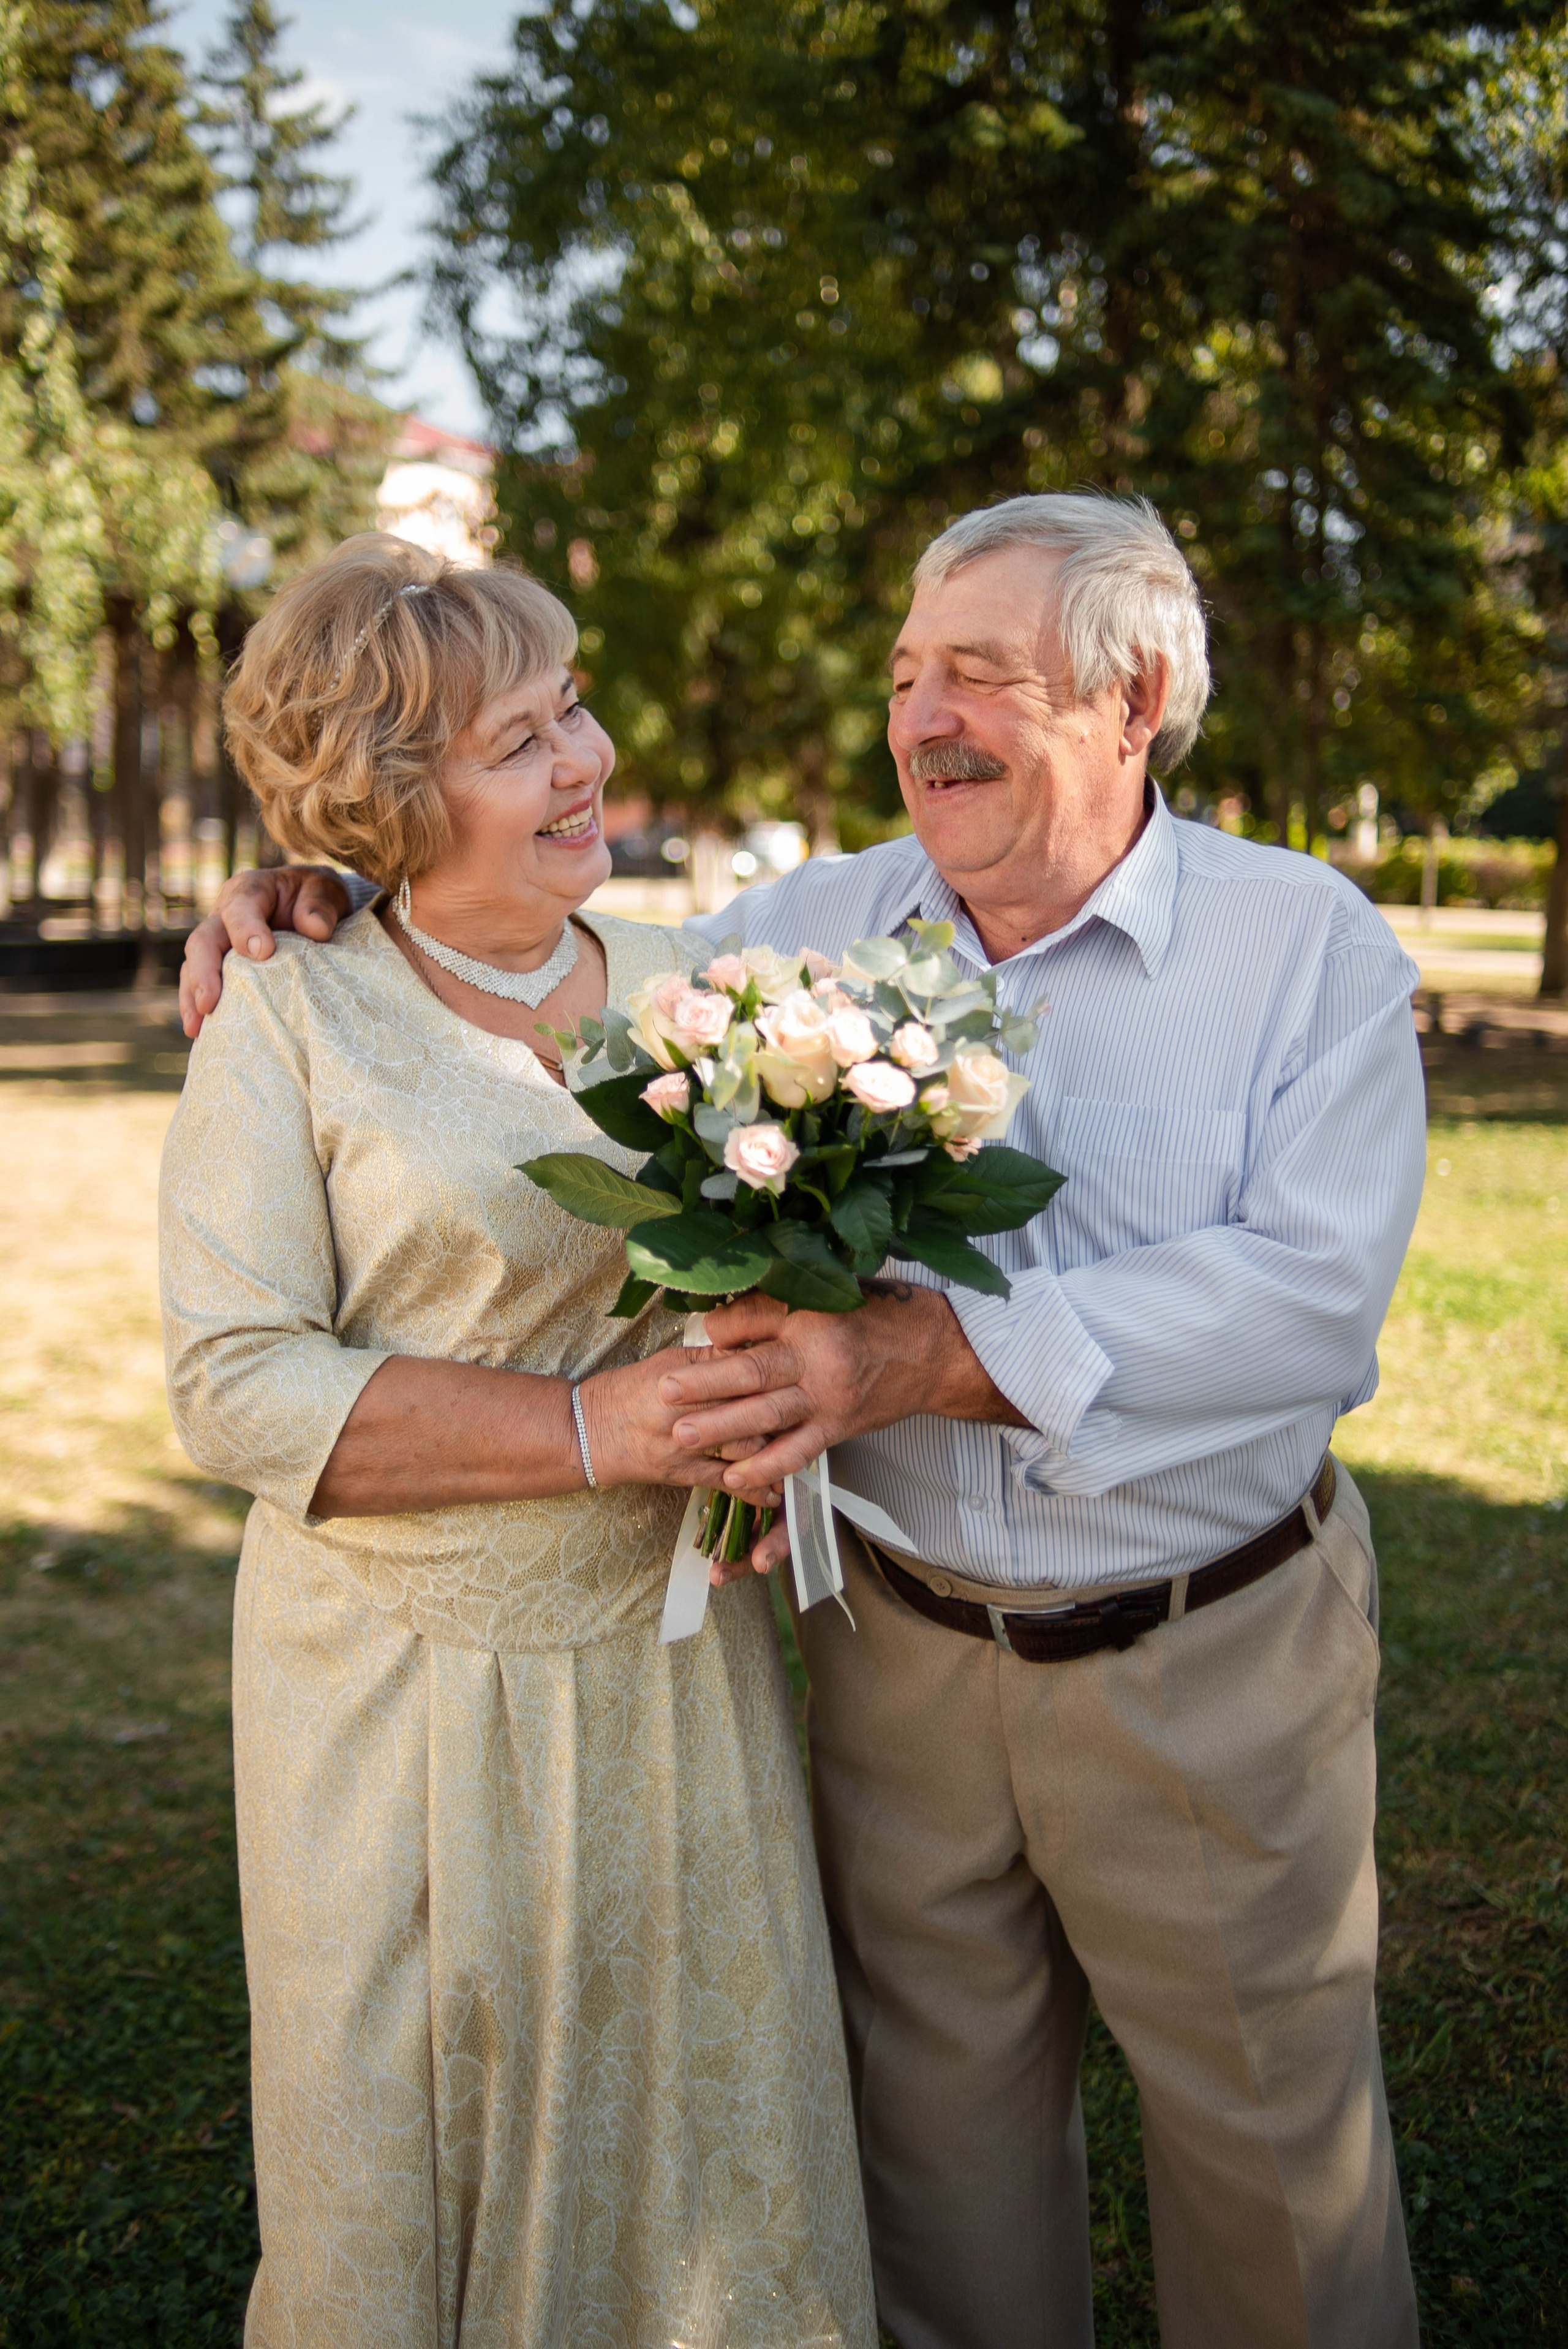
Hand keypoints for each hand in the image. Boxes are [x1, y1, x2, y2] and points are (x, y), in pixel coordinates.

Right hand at [179, 865, 352, 1037]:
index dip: (246, 928)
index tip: (263, 953)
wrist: (314, 908)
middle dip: (203, 972)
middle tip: (209, 1003)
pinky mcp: (222, 968)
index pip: (239, 907)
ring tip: (195, 1028)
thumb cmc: (317, 898)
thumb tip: (316, 930)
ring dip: (192, 997)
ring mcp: (220, 943)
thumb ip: (320, 905)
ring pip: (194, 967)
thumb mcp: (325, 891)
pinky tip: (200, 1032)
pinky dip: (199, 1007)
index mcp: (250, 891)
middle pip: (203, 941)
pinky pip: (202, 985)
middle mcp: (225, 916)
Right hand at [583, 1346, 783, 1578]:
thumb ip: (711, 1357)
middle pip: (748, 1410)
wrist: (589, 1432)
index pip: (739, 1373)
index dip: (773, 1372)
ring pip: (744, 1448)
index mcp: (683, 1378)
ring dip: (776, 1449)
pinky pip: (727, 1484)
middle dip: (781, 1409)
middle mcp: (687, 1412)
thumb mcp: (667, 1362)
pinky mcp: (683, 1475)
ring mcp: (686, 1447)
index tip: (798, 1369)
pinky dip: (755, 1489)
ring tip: (802, 1446)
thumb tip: (754, 1347)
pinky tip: (778, 1491)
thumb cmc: (627, 1391)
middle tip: (810, 1407)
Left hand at [655, 1286, 1027, 1496]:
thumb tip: (722, 1321)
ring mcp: (829, 1398)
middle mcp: (820, 1358)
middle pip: (754, 1371)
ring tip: (680, 1433)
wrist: (937, 1352)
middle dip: (705, 1382)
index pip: (758, 1318)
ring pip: (768, 1414)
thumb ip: (777, 1303)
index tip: (694, 1334)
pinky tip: (732, 1477)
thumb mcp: (832, 1290)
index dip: (723, 1328)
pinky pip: (797, 1452)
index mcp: (815, 1315)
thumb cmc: (880, 1314)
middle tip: (663, 1390)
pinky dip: (765, 1467)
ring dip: (722, 1427)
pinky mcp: (838, 1428)